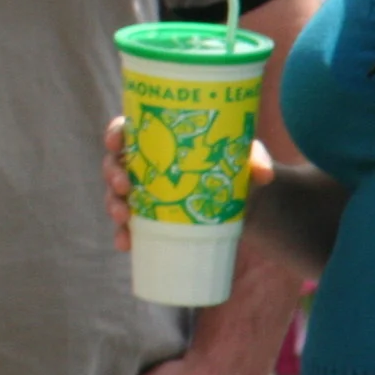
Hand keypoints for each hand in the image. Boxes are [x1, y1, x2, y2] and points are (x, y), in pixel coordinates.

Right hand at [102, 116, 273, 251]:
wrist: (244, 203)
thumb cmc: (236, 168)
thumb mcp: (245, 158)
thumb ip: (255, 158)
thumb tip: (263, 174)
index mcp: (157, 141)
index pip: (126, 130)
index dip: (114, 135)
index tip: (116, 143)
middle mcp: (143, 164)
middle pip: (115, 163)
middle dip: (112, 174)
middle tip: (124, 185)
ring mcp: (143, 192)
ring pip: (117, 195)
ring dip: (113, 205)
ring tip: (123, 217)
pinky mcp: (150, 218)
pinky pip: (129, 226)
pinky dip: (124, 234)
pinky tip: (126, 243)